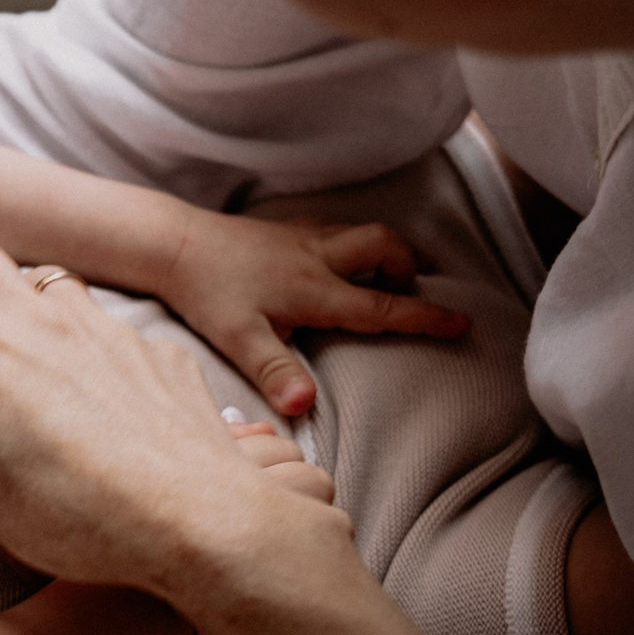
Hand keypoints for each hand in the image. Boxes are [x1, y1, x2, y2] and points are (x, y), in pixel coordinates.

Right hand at [0, 231, 346, 607]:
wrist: (198, 519)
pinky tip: (80, 390)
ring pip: (38, 279)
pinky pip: (99, 324)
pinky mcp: (148, 348)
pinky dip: (72, 342)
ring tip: (1, 346)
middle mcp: (33, 322)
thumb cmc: (80, 520)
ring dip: (7, 298)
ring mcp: (98, 327)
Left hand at [160, 212, 466, 416]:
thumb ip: (276, 372)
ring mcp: (299, 238)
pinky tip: (333, 258)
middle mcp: (316, 257)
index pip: (382, 306)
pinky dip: (348, 240)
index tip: (463, 322)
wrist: (170, 244)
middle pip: (383, 245)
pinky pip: (331, 227)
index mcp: (315, 289)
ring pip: (359, 231)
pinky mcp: (281, 229)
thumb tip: (306, 407)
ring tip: (381, 274)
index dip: (425, 316)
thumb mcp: (239, 339)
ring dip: (380, 249)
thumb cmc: (206, 293)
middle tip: (408, 289)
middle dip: (406, 265)